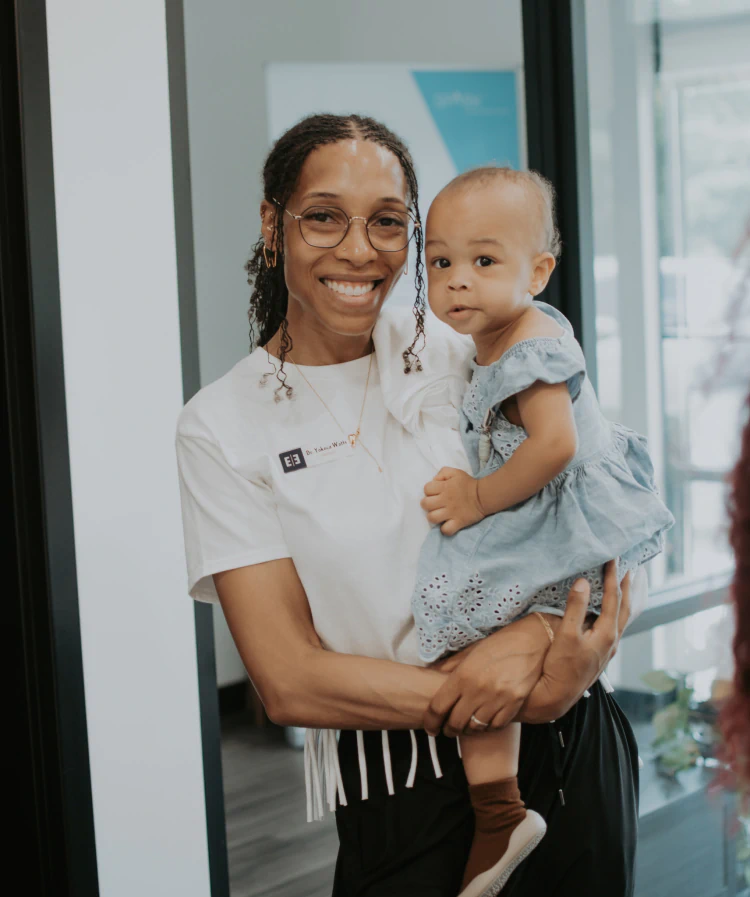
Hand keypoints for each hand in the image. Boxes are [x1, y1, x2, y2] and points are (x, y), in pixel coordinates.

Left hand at [421, 467, 484, 535]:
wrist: (483, 496)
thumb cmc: (467, 484)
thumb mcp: (455, 472)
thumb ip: (442, 473)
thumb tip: (434, 481)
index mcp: (444, 487)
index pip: (426, 489)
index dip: (429, 491)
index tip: (436, 493)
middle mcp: (446, 500)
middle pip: (425, 504)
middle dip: (428, 504)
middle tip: (436, 504)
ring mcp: (451, 513)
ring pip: (432, 518)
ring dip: (434, 516)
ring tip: (439, 514)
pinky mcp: (458, 522)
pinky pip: (446, 530)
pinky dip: (445, 529)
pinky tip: (447, 524)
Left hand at [423, 617, 549, 737]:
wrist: (533, 641)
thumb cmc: (500, 644)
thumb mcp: (471, 652)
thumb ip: (451, 667)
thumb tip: (433, 675)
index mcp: (462, 675)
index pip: (438, 707)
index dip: (431, 721)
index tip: (431, 727)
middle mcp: (477, 690)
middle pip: (455, 722)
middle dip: (448, 730)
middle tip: (447, 730)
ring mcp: (497, 699)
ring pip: (475, 727)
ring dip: (468, 730)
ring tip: (466, 727)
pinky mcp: (514, 704)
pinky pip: (496, 726)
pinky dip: (488, 728)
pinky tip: (485, 723)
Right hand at [519, 561, 630, 723]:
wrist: (558, 696)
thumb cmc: (562, 666)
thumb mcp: (566, 635)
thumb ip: (575, 607)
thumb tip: (583, 581)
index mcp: (607, 633)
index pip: (613, 598)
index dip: (613, 576)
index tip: (613, 558)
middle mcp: (612, 640)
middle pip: (625, 608)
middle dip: (627, 587)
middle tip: (630, 568)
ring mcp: (607, 648)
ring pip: (621, 618)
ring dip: (623, 600)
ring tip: (623, 586)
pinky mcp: (599, 653)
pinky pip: (613, 626)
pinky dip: (615, 612)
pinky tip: (607, 612)